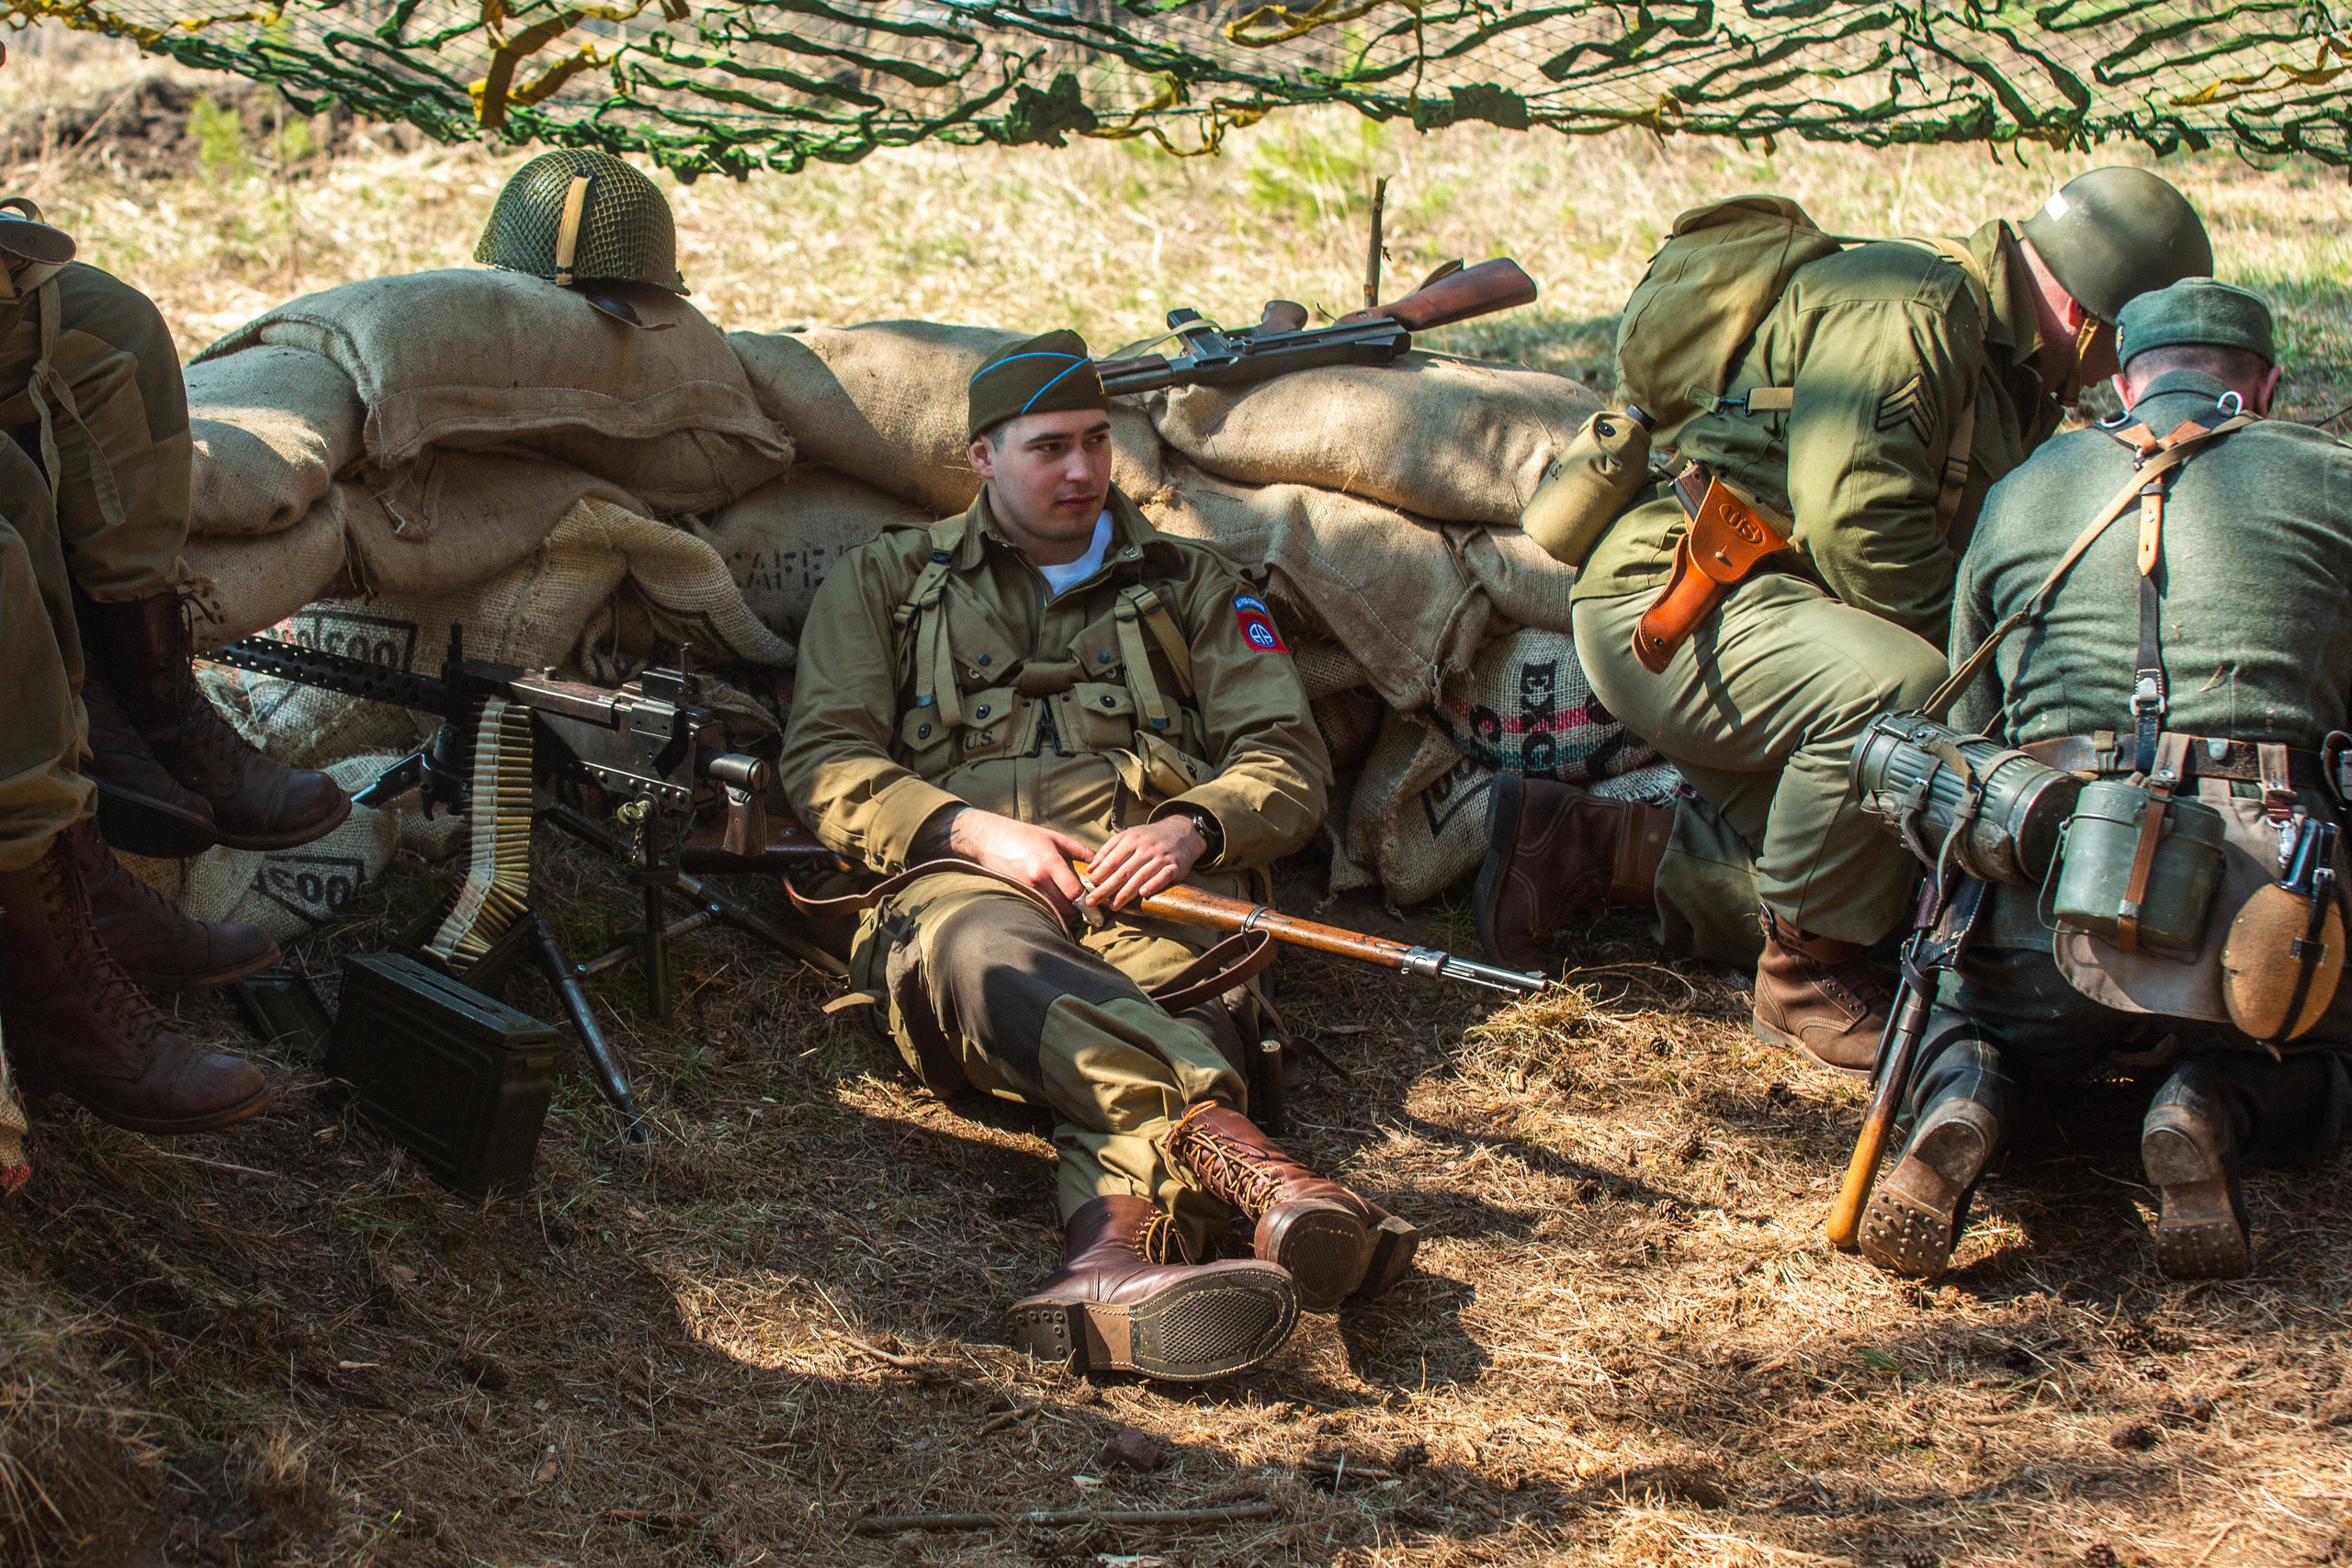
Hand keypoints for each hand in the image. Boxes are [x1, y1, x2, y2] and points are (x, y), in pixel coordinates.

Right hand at [945, 809, 1090, 912]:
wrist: (989, 840)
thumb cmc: (1024, 836)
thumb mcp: (1055, 838)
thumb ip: (1080, 850)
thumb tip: (1101, 861)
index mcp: (1050, 863)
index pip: (1075, 892)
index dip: (1088, 899)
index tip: (1095, 900)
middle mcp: (1039, 880)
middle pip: (1066, 907)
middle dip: (1078, 908)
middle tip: (1086, 902)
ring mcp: (1027, 890)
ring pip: (1054, 911)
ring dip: (1064, 909)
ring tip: (1070, 900)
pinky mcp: (1020, 896)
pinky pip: (1042, 908)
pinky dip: (1051, 907)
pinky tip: (1055, 898)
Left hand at [1081, 815, 1205, 912]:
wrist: (1182, 831)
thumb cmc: (1149, 838)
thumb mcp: (1128, 837)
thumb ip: (1108, 851)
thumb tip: (1090, 869)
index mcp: (1132, 840)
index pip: (1112, 860)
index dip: (1099, 874)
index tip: (1089, 887)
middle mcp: (1146, 848)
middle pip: (1123, 871)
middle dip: (1106, 888)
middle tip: (1092, 901)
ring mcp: (1161, 857)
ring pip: (1141, 876)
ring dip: (1126, 893)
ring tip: (1113, 905)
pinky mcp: (1175, 866)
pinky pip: (1163, 877)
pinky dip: (1153, 885)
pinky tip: (1143, 894)